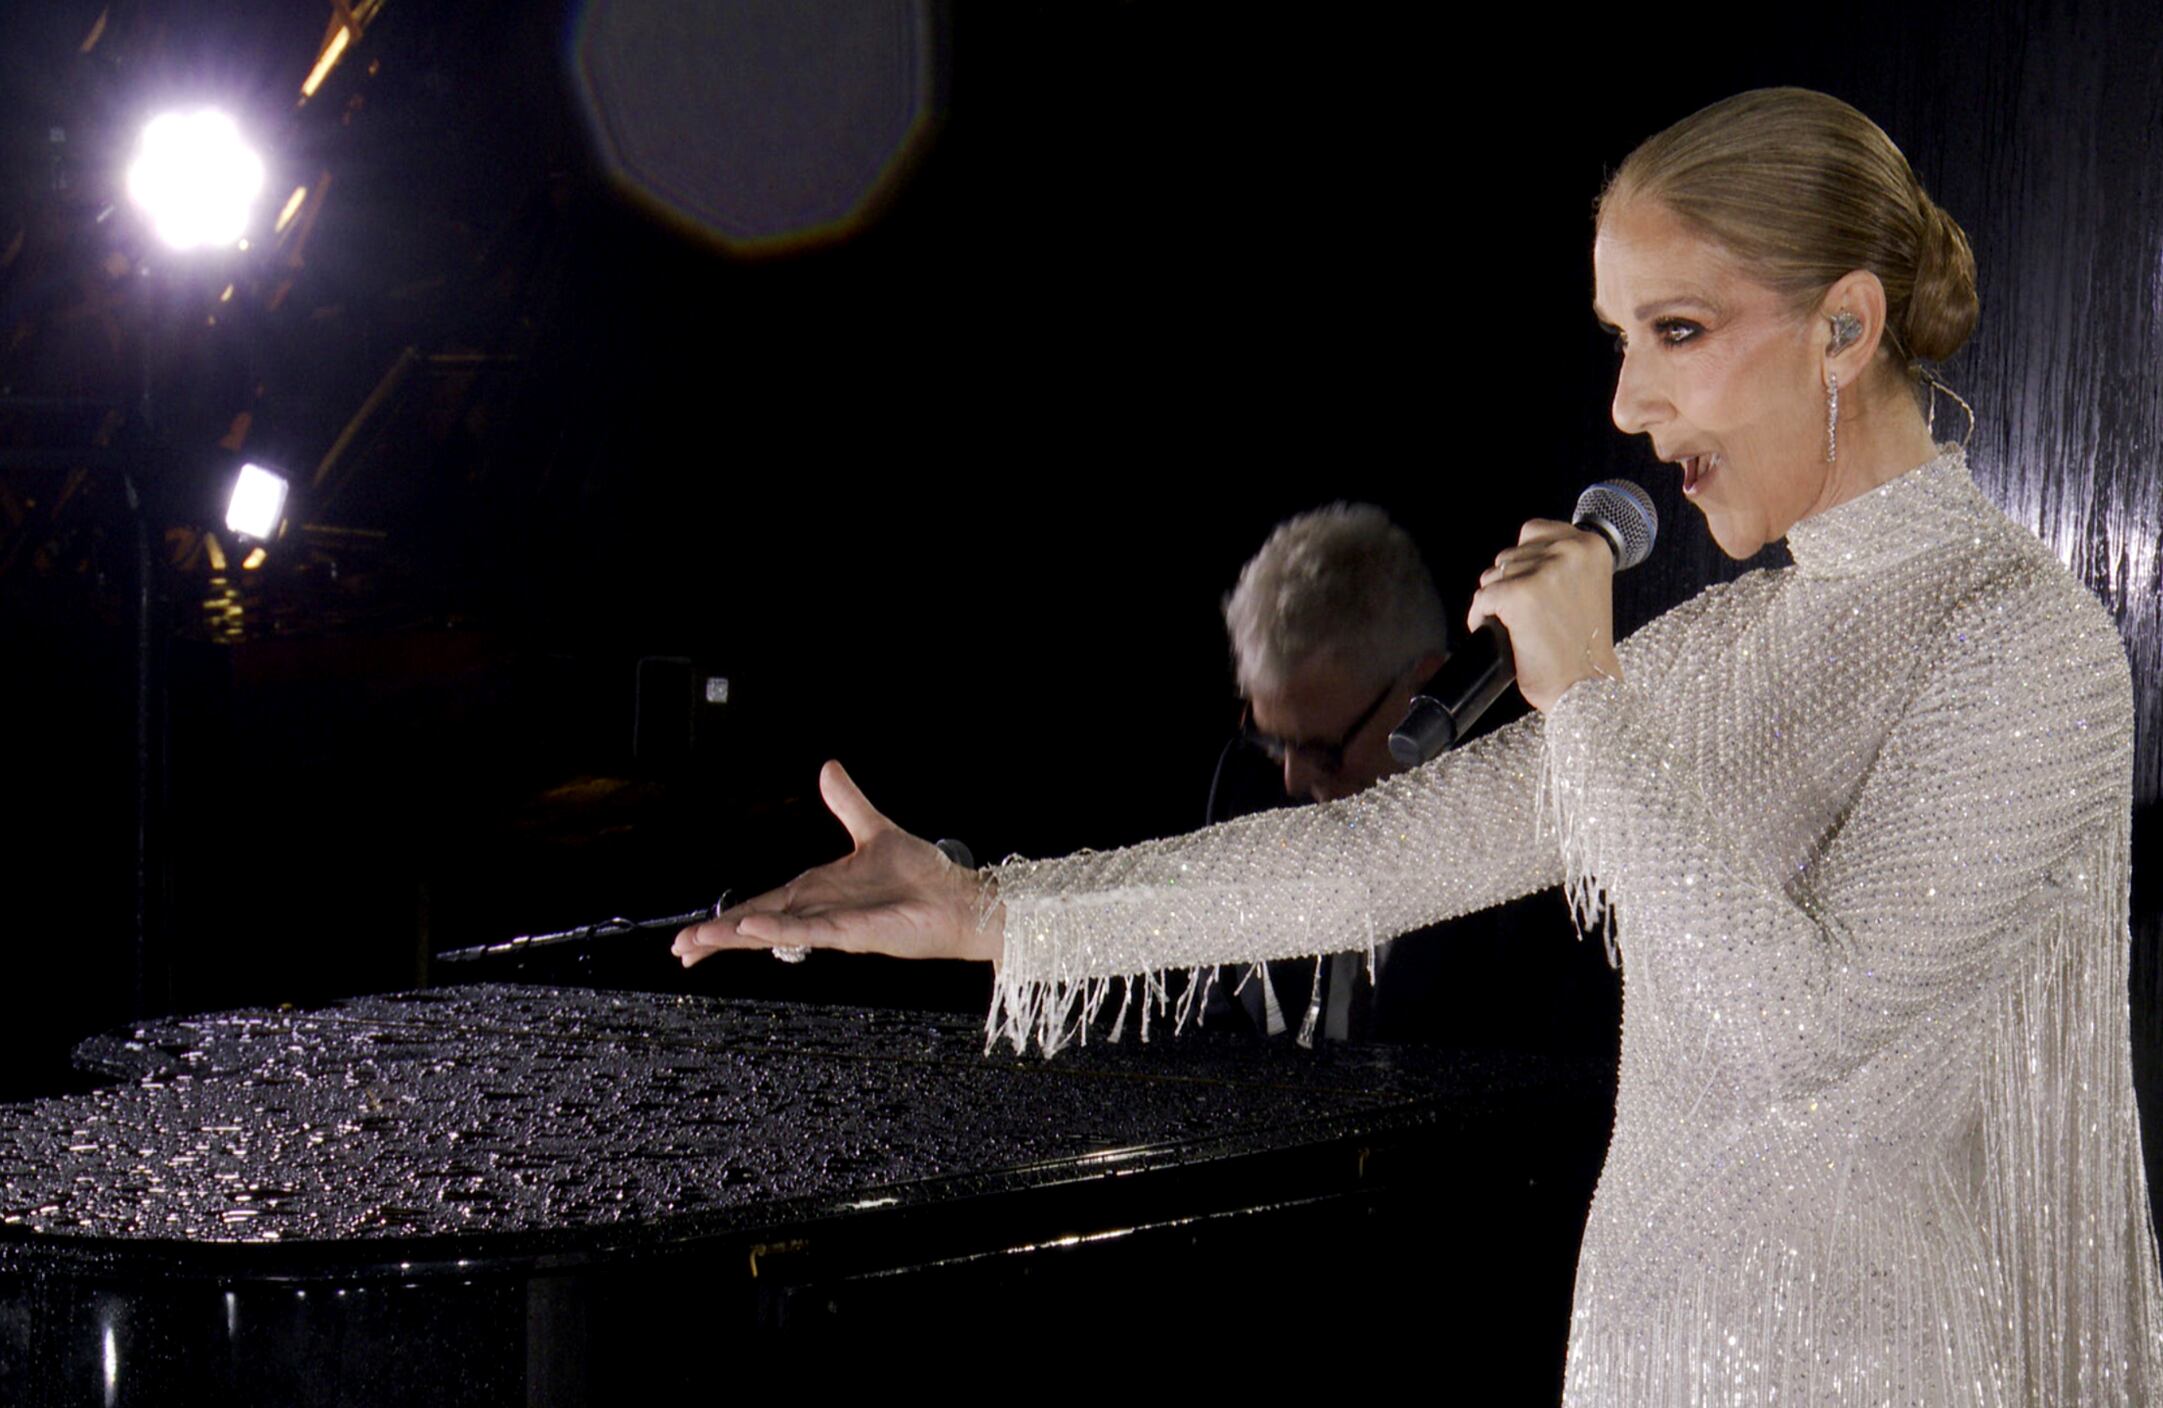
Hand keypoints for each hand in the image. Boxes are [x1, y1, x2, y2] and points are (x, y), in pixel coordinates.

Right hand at [671, 760, 1001, 967]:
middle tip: (680, 949)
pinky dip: (780, 929)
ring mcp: (835, 926)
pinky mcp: (855, 934)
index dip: (727, 919)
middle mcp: (819, 912)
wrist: (960, 898)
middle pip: (757, 925)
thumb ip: (847, 803)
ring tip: (699, 941)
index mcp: (817, 892)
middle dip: (718, 936)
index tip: (692, 935)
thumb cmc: (923, 875)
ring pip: (774, 933)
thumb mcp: (875, 830)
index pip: (761, 906)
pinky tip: (751, 929)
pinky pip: (810, 932)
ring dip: (737, 936)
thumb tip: (828, 768)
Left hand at [1466, 519, 1621, 712]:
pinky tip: (1501, 634)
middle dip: (1509, 583)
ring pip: (1492, 576)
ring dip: (1496, 601)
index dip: (1524, 561)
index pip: (1533, 531)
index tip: (1532, 586)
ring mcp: (1544, 571)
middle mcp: (1569, 551)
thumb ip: (1560, 563)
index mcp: (1591, 546)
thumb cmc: (1584, 646)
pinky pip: (1481, 600)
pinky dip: (1481, 618)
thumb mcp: (1587, 586)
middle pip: (1509, 555)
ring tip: (1518, 626)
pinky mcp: (1518, 594)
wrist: (1587, 685)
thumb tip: (1517, 555)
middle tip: (1528, 615)